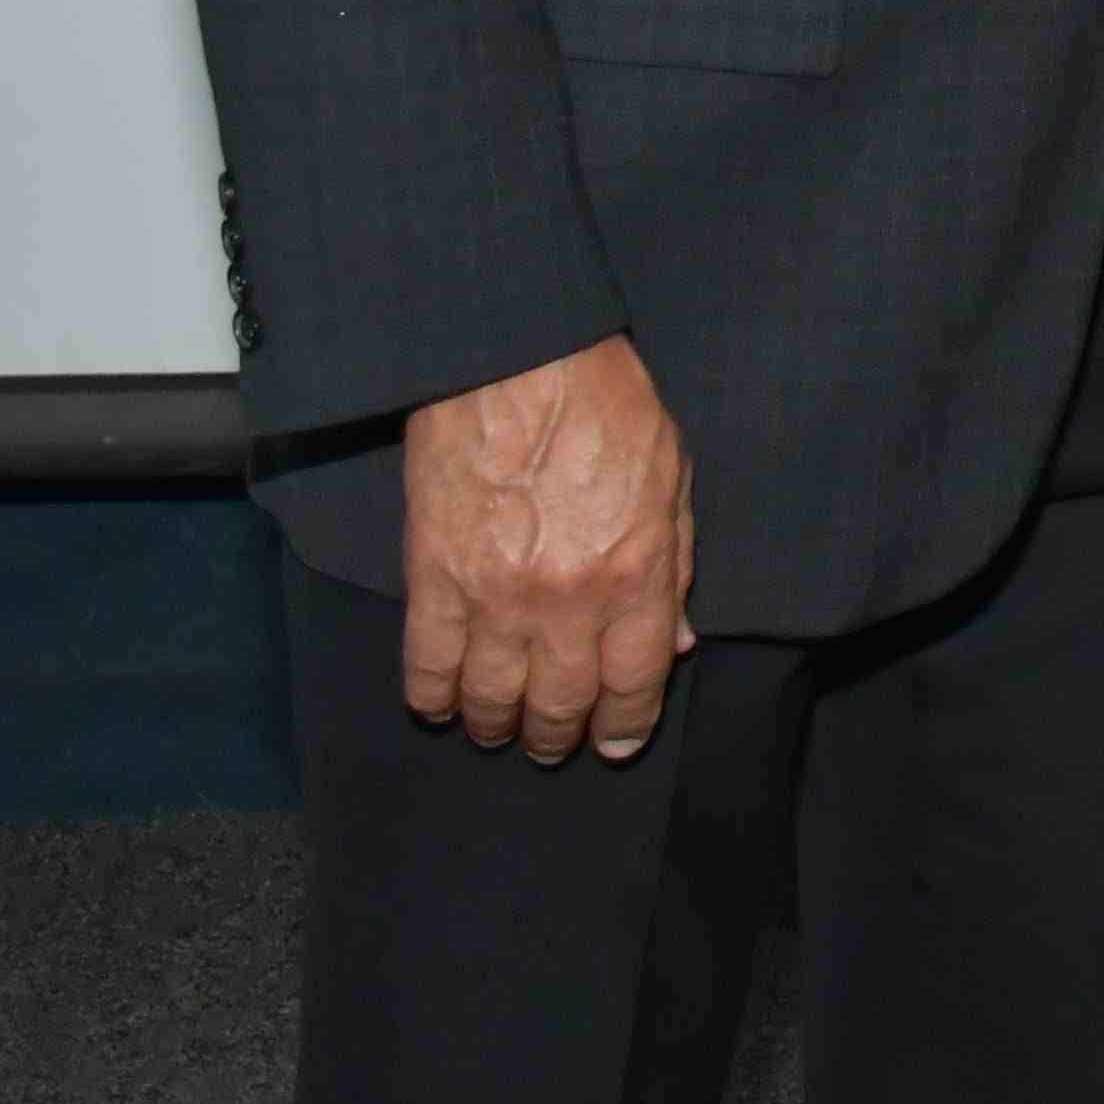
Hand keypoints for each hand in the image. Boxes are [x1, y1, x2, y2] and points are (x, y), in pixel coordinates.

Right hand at [398, 333, 694, 763]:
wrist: (516, 360)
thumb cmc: (605, 406)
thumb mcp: (671, 480)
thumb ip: (675, 566)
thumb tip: (675, 641)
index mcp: (636, 573)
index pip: (635, 683)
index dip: (625, 725)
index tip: (614, 743)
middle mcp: (569, 600)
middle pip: (563, 704)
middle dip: (559, 735)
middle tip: (553, 742)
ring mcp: (497, 596)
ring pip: (493, 699)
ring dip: (496, 726)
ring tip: (498, 730)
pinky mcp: (434, 579)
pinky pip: (429, 664)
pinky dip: (432, 697)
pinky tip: (439, 706)